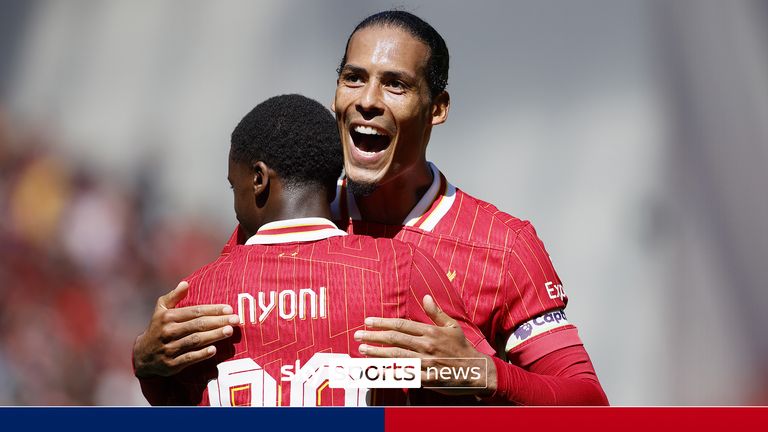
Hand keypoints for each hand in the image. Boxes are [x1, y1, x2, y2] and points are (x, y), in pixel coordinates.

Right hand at [132, 281, 240, 377]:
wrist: (142, 356)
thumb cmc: (158, 328)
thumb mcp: (161, 310)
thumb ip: (173, 296)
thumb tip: (185, 284)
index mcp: (168, 317)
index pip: (194, 311)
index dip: (212, 310)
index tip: (229, 309)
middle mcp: (168, 332)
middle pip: (197, 325)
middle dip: (218, 322)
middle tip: (236, 319)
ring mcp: (169, 348)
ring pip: (195, 341)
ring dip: (213, 336)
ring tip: (229, 331)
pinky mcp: (171, 364)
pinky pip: (188, 358)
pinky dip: (201, 354)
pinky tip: (214, 350)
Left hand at [354, 295, 495, 394]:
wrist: (477, 371)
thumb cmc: (463, 348)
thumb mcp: (452, 326)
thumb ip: (436, 312)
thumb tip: (425, 297)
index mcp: (430, 331)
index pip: (401, 324)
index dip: (382, 322)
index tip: (368, 321)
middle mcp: (426, 345)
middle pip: (394, 339)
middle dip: (373, 336)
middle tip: (358, 336)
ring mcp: (426, 363)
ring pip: (396, 355)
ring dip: (377, 353)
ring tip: (363, 350)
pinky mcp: (426, 379)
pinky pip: (404, 375)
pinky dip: (389, 373)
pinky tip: (376, 371)